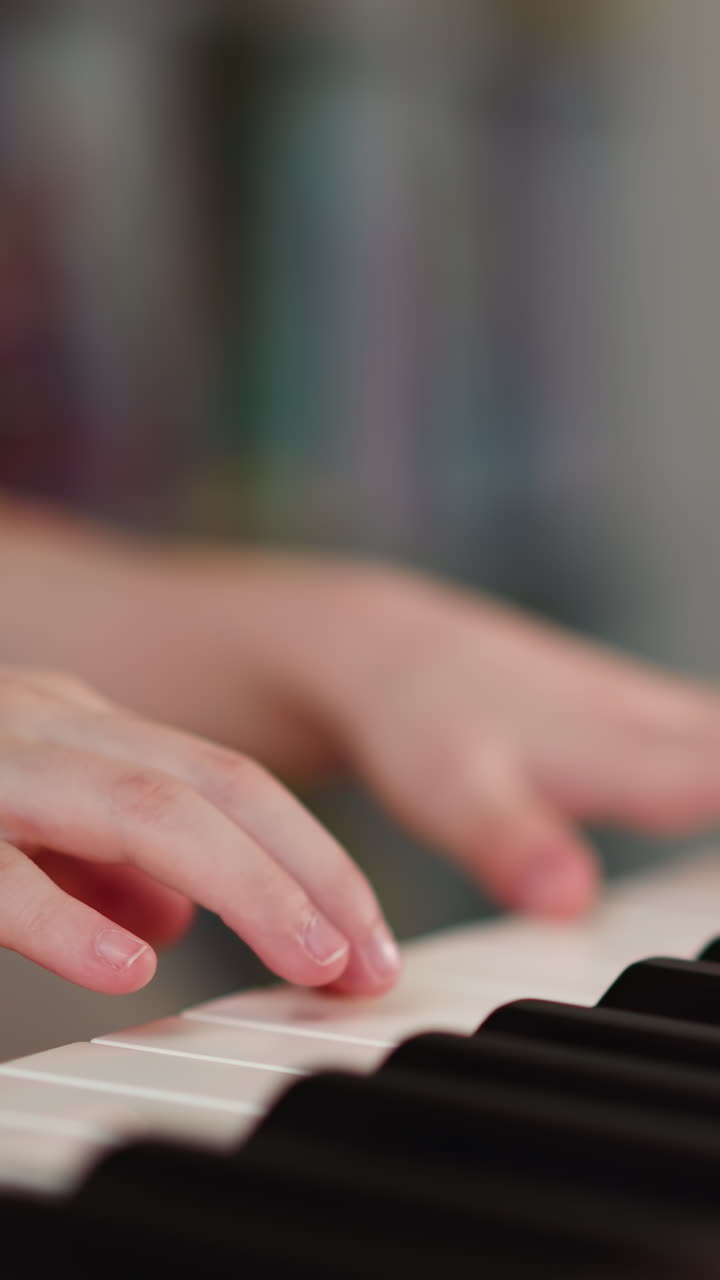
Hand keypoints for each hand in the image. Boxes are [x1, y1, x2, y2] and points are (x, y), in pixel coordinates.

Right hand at [0, 668, 398, 995]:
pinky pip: (4, 873)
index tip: (369, 943)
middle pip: (216, 787)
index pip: (231, 782)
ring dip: (246, 886)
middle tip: (370, 965)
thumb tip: (179, 921)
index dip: (316, 861)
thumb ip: (103, 861)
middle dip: (311, 874)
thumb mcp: (30, 817)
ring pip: (144, 808)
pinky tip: (127, 969)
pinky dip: (67, 921)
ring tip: (311, 960)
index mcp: (84, 729)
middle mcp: (52, 728)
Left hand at [291, 565, 719, 918]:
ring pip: (716, 731)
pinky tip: (716, 769)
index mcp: (618, 749)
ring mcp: (632, 706)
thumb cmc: (412, 716)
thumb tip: (571, 900)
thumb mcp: (450, 786)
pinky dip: (717, 753)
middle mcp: (642, 721)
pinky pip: (701, 728)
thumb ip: (510, 841)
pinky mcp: (616, 706)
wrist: (376, 648)